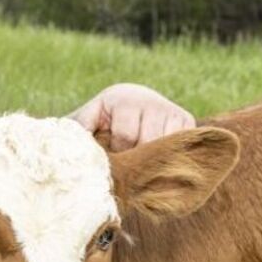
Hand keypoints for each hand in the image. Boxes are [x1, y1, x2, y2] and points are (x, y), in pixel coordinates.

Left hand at [69, 83, 195, 150]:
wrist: (132, 102)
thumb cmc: (105, 117)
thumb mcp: (89, 118)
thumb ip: (80, 127)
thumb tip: (75, 143)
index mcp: (124, 100)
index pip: (126, 136)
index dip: (119, 151)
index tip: (114, 154)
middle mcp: (152, 101)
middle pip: (148, 142)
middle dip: (137, 156)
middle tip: (130, 161)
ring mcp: (172, 110)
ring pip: (167, 147)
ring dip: (154, 158)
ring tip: (143, 159)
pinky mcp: (187, 120)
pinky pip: (182, 145)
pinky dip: (172, 155)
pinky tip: (160, 157)